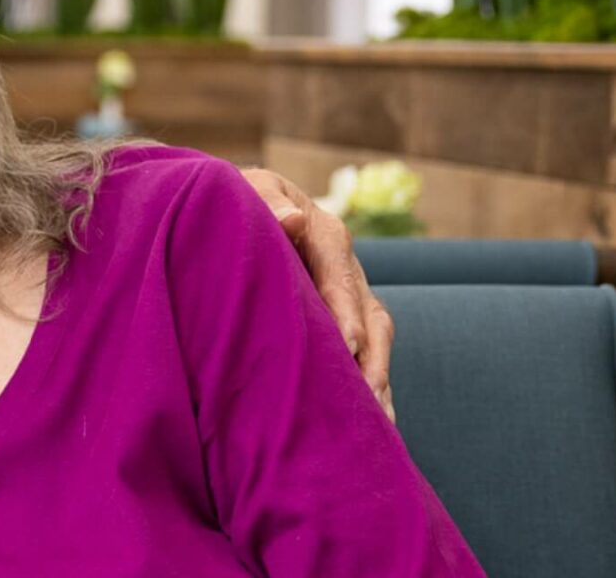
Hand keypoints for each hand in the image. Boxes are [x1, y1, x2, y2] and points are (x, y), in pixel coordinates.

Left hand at [241, 168, 395, 420]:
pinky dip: (373, 385)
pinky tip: (376, 424)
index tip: (349, 344)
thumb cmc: (235, 202)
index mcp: (323, 233)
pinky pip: (368, 353)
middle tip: (367, 394)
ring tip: (380, 423)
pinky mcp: (345, 318)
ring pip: (376, 338)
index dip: (346, 309)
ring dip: (378, 377)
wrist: (236, 209)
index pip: (340, 273)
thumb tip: (293, 218)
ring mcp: (349, 293)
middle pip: (370, 313)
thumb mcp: (248, 192)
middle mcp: (346, 266)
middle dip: (371, 355)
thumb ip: (267, 202)